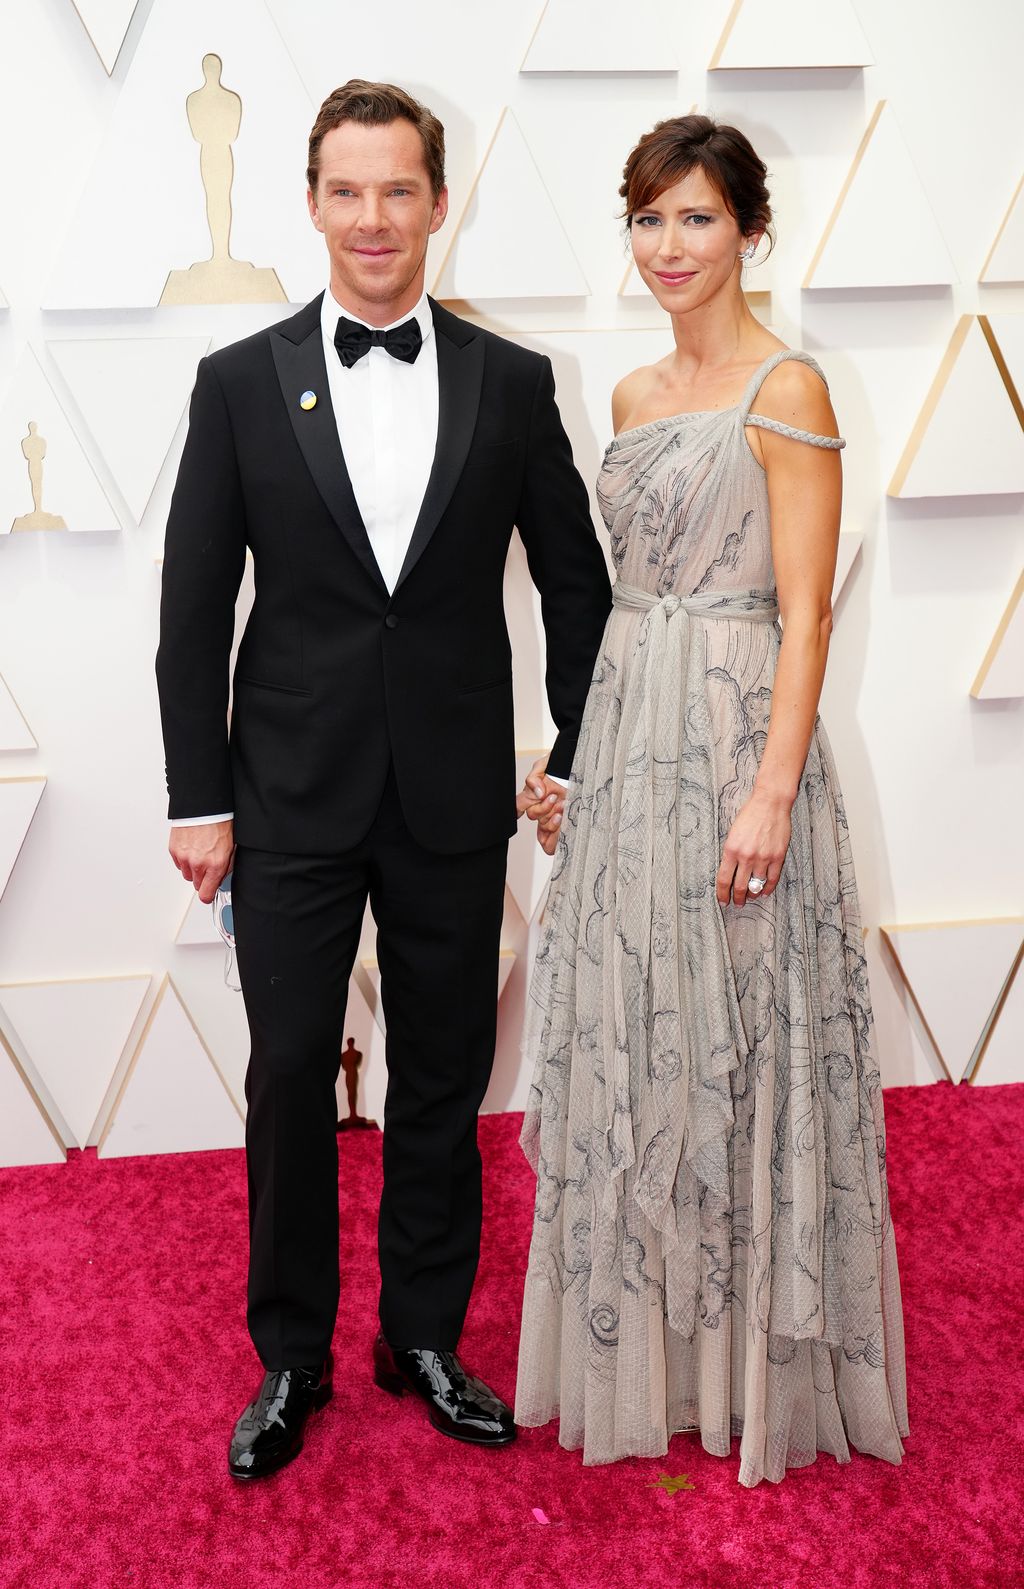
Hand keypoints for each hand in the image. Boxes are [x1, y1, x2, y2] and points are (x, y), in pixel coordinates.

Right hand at [169, 820, 234, 904]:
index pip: (206, 893)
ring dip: (192, 868)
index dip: (208, 894)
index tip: (208, 893)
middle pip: (196, 885)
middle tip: (207, 864)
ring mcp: (184, 858)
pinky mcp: (174, 850)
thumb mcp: (231, 847)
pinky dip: (184, 859)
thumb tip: (220, 878)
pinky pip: (178, 863)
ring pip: (187, 874)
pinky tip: (191, 847)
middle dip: (202, 878)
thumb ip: (226, 867)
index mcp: (215, 864)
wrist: (204, 807)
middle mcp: (198, 863)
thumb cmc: (219, 823)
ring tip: (199, 853)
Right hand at [516, 754, 565, 854]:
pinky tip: (563, 825)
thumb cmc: (564, 767)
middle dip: (544, 807)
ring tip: (564, 806)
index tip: (519, 812)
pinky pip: (552, 840)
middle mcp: (542, 806)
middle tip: (555, 797)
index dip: (516, 811)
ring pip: (543, 827)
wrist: (584, 771)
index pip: (519, 805)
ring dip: (553, 820)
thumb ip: (535, 778)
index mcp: (534, 794)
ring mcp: (552, 816)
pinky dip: (555, 836)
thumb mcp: (546, 764)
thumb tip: (537, 792)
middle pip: (533, 815)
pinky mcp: (564, 824)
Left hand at [716, 790, 790, 907]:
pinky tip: (764, 892)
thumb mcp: (732, 834)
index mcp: (731, 850)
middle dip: (737, 898)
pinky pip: (772, 879)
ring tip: (750, 897)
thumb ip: (731, 853)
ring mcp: (763, 858)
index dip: (722, 894)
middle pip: (740, 887)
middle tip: (737, 903)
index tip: (723, 901)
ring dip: (752, 895)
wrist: (770, 803)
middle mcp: (746, 856)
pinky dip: (768, 888)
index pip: (724, 880)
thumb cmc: (750, 815)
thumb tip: (730, 872)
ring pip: (756, 885)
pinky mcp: (777, 857)